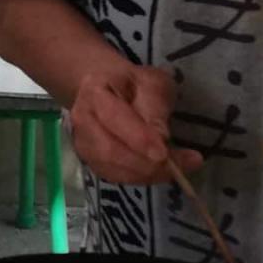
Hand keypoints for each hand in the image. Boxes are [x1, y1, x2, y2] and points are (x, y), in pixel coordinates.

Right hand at [68, 63, 203, 185]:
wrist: (110, 90)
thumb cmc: (134, 84)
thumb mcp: (153, 83)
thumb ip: (156, 107)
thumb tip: (161, 138)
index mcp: (95, 92)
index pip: (115, 119)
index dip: (139, 139)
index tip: (164, 152)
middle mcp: (83, 120)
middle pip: (110, 151)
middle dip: (146, 164)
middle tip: (179, 167)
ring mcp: (84, 143)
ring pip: (113, 169)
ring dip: (147, 174)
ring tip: (178, 170)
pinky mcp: (92, 161)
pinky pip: (117, 177)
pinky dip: (141, 178)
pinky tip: (162, 173)